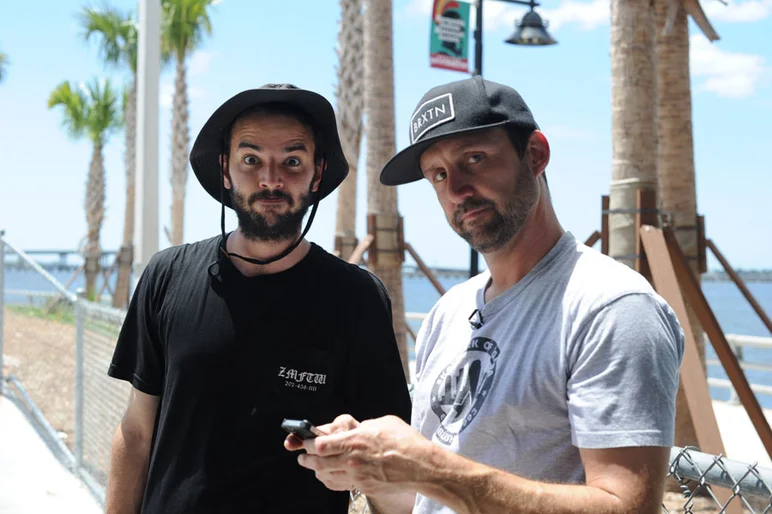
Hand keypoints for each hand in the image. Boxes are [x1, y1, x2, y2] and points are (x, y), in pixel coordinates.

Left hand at [296, 415, 433, 496]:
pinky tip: (328, 476)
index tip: (307, 440)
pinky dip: (329, 480)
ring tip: (313, 466)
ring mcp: (357, 475)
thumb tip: (355, 429)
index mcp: (355, 440)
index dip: (310, 443)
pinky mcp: (364, 486)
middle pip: (318, 462)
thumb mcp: (382, 422)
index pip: (321, 444)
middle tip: (302, 456)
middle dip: (307, 458)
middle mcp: (352, 460)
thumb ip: (364, 426)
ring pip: (326, 476)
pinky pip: (339, 485)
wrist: (420, 466)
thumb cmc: (405, 441)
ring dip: (316, 470)